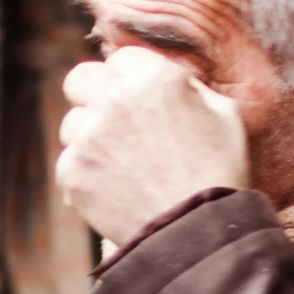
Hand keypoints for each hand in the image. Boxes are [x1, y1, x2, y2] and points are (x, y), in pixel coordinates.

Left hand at [56, 48, 249, 245]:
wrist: (198, 235)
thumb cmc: (220, 173)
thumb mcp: (224, 114)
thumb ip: (187, 86)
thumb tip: (165, 78)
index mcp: (153, 77)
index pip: (121, 59)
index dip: (133, 80)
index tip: (142, 103)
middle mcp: (114, 99)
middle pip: (80, 80)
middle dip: (95, 96)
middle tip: (116, 123)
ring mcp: (88, 137)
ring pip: (72, 124)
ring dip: (90, 139)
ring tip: (124, 167)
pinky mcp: (72, 171)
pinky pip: (69, 163)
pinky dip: (87, 176)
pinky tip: (116, 190)